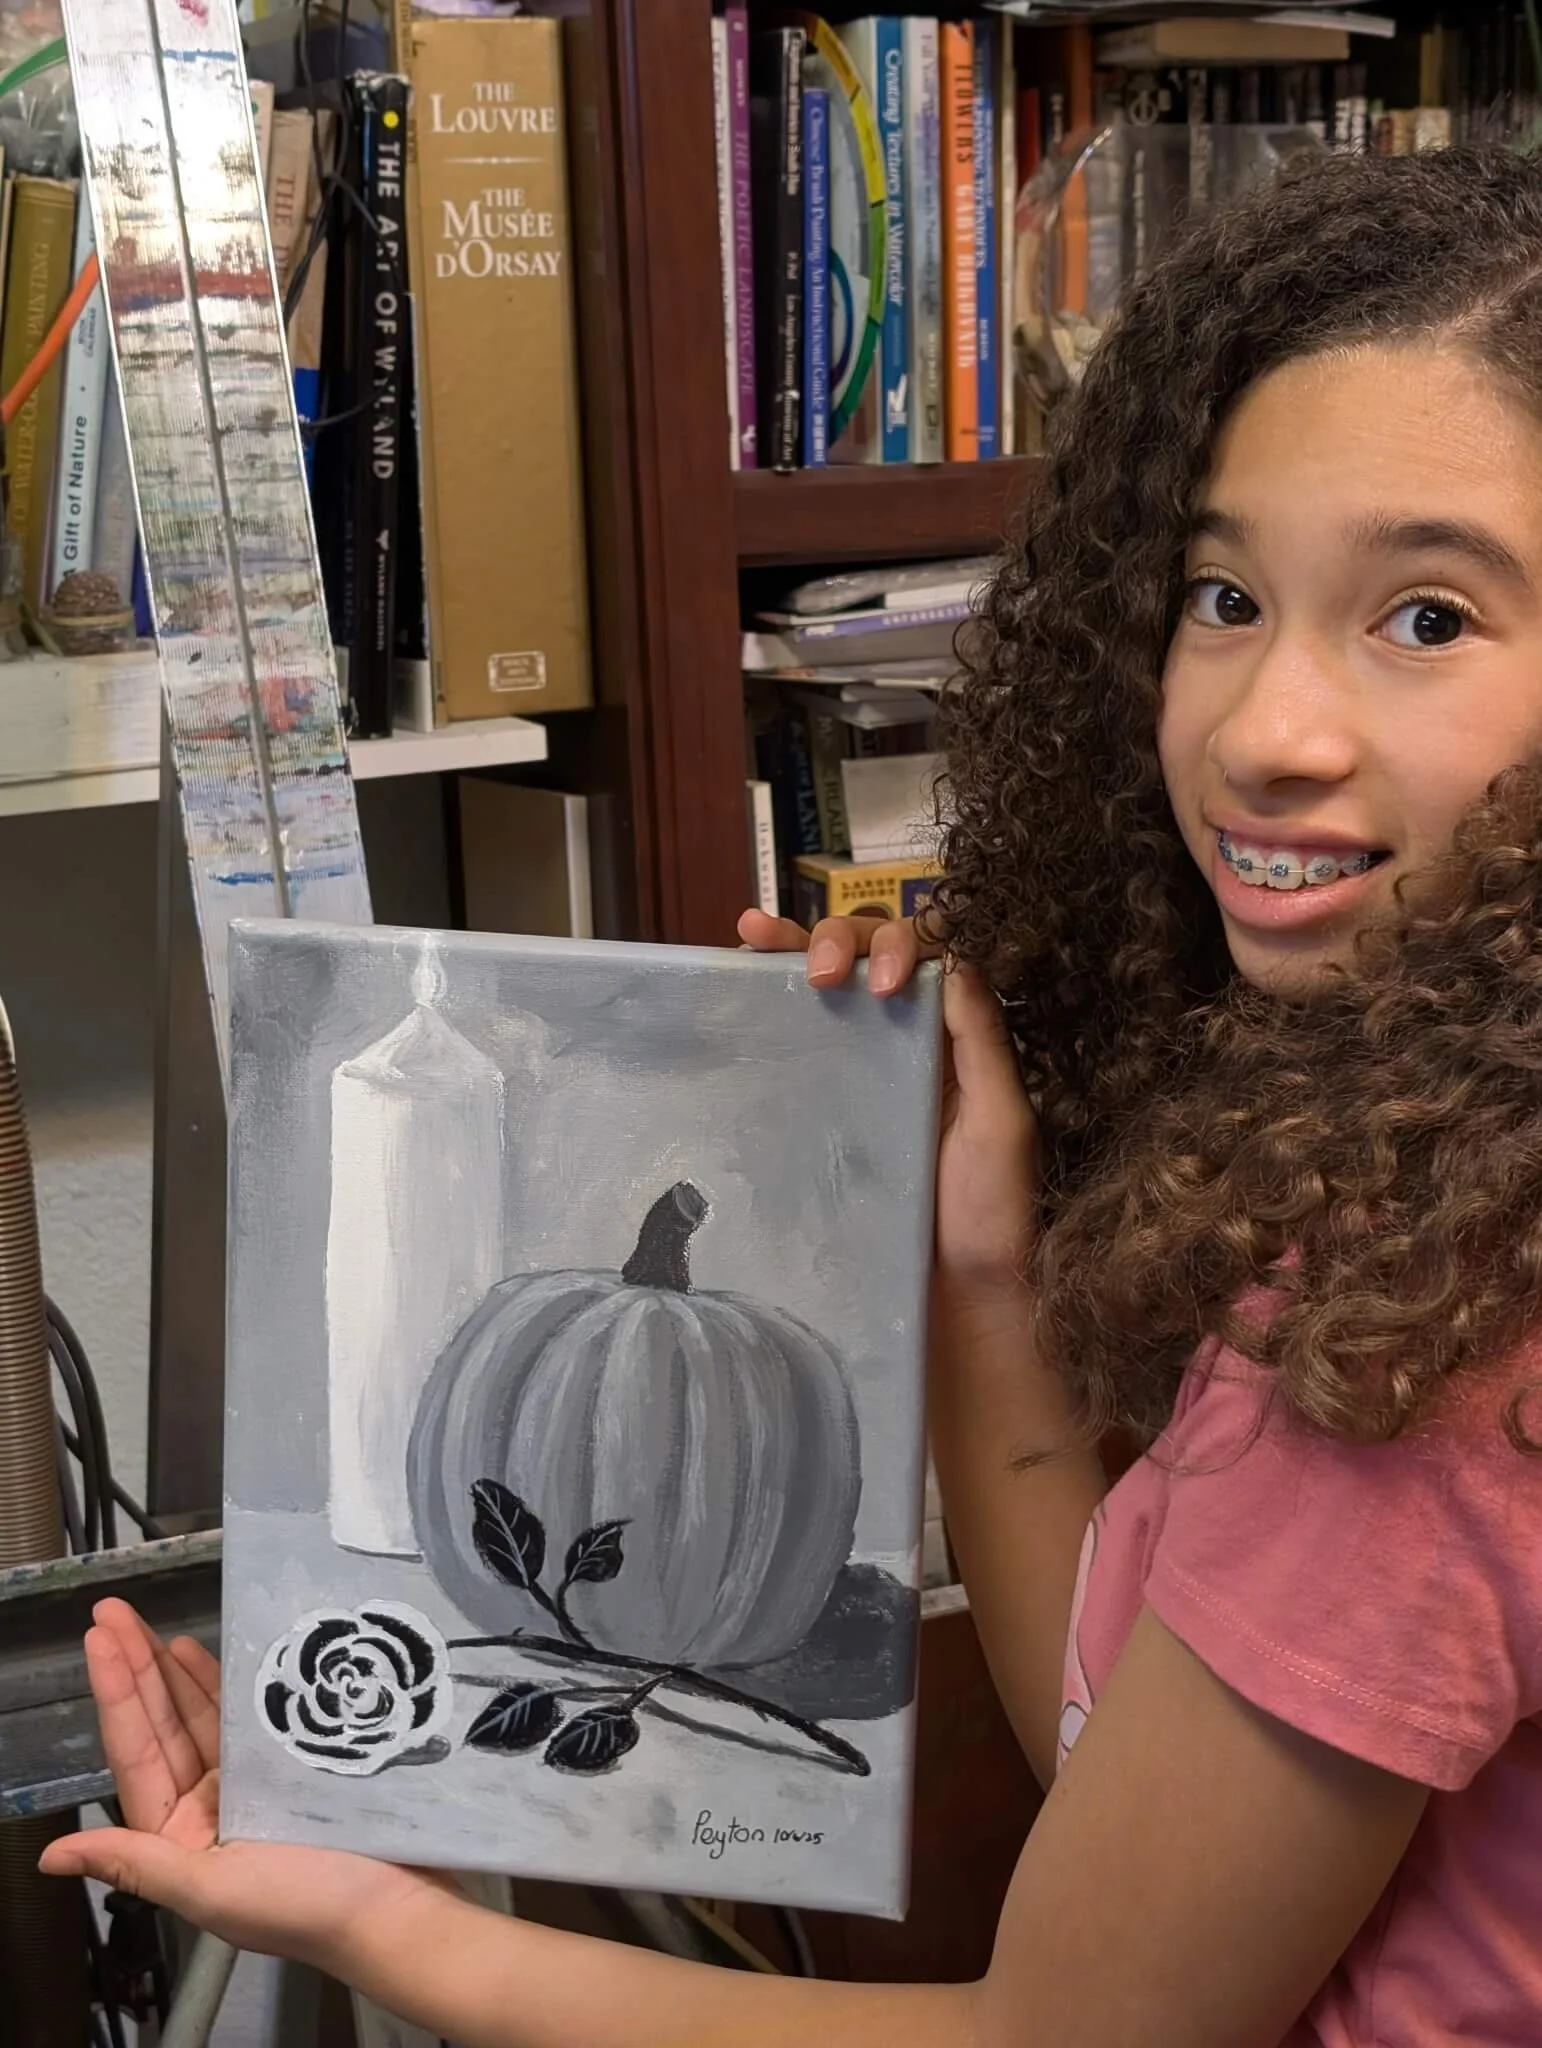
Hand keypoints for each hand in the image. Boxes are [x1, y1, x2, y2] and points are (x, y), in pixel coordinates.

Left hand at [38, 1599, 453, 1970]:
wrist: (395, 1906)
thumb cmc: (304, 1904)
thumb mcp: (210, 1891)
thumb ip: (136, 1863)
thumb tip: (50, 1858)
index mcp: (181, 1840)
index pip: (136, 1756)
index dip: (116, 1695)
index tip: (98, 1642)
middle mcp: (208, 1808)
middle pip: (160, 1728)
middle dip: (135, 1670)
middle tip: (110, 1613)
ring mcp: (249, 1784)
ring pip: (197, 1717)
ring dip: (170, 1672)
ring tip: (145, 1626)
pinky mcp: (291, 1766)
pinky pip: (246, 1718)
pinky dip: (221, 1684)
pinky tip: (199, 1652)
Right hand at [739, 910, 1039, 1294]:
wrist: (956, 1296)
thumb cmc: (990, 1217)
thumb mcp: (1002, 1123)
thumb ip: (982, 1043)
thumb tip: (957, 958)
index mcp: (954, 1038)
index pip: (924, 954)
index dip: (898, 942)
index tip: (881, 980)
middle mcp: (906, 1041)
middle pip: (869, 953)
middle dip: (840, 939)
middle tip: (824, 973)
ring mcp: (859, 1069)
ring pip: (828, 980)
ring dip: (796, 947)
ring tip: (757, 938)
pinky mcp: (822, 1104)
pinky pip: (796, 1036)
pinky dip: (766, 991)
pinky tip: (740, 967)